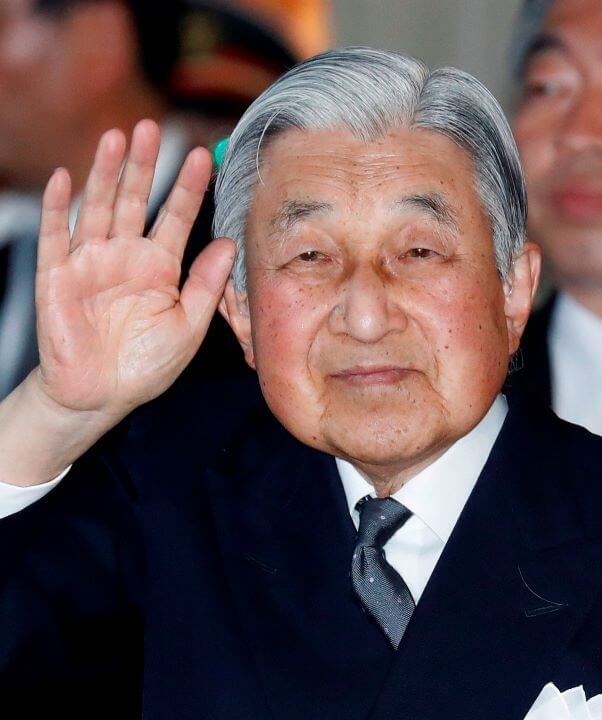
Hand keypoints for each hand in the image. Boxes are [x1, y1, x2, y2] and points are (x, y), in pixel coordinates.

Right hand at [32, 120, 235, 423]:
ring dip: (106, 173)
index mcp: (160, 266)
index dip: (189, 188)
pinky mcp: (58, 277)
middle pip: (135, 200)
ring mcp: (90, 262)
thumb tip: (229, 243)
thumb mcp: (189, 325)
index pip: (177, 217)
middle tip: (154, 127)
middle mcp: (125, 256)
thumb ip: (207, 284)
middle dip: (144, 164)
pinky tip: (65, 178)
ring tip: (117, 137)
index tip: (205, 156)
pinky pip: (56, 237)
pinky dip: (59, 208)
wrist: (101, 395)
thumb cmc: (147, 364)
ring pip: (99, 207)